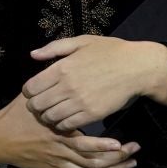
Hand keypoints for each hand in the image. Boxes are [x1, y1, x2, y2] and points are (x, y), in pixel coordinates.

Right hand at [0, 93, 139, 167]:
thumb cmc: (14, 115)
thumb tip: (59, 61)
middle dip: (116, 159)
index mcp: (56, 132)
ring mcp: (57, 162)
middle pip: (93, 162)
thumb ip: (46, 80)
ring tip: (130, 164)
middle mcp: (59, 150)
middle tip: (134, 151)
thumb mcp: (29, 95)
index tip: (123, 141)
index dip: (106, 146)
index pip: (86, 144)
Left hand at [22, 36, 166, 130]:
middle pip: (37, 105)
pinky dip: (63, 124)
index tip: (35, 92)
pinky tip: (66, 119)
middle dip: (35, 106)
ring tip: (53, 112)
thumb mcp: (82, 42)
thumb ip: (55, 48)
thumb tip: (33, 55)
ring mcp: (79, 102)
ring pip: (50, 117)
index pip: (31, 87)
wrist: (137, 68)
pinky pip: (67, 125)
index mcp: (62, 67)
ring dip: (48, 116)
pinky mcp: (92, 114)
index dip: (29, 91)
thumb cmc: (110, 51)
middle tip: (42, 105)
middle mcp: (67, 86)